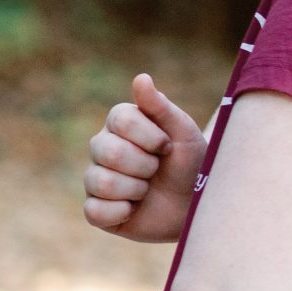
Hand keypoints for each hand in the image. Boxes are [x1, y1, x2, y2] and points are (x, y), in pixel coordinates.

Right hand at [84, 74, 206, 242]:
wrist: (197, 204)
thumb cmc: (191, 163)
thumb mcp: (184, 132)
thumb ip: (161, 107)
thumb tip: (141, 78)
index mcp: (120, 124)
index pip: (120, 119)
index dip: (151, 137)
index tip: (168, 146)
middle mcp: (102, 148)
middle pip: (109, 151)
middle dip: (145, 164)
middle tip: (158, 170)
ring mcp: (96, 179)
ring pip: (101, 181)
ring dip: (136, 189)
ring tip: (148, 190)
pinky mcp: (97, 210)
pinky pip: (94, 211)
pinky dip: (121, 212)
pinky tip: (134, 209)